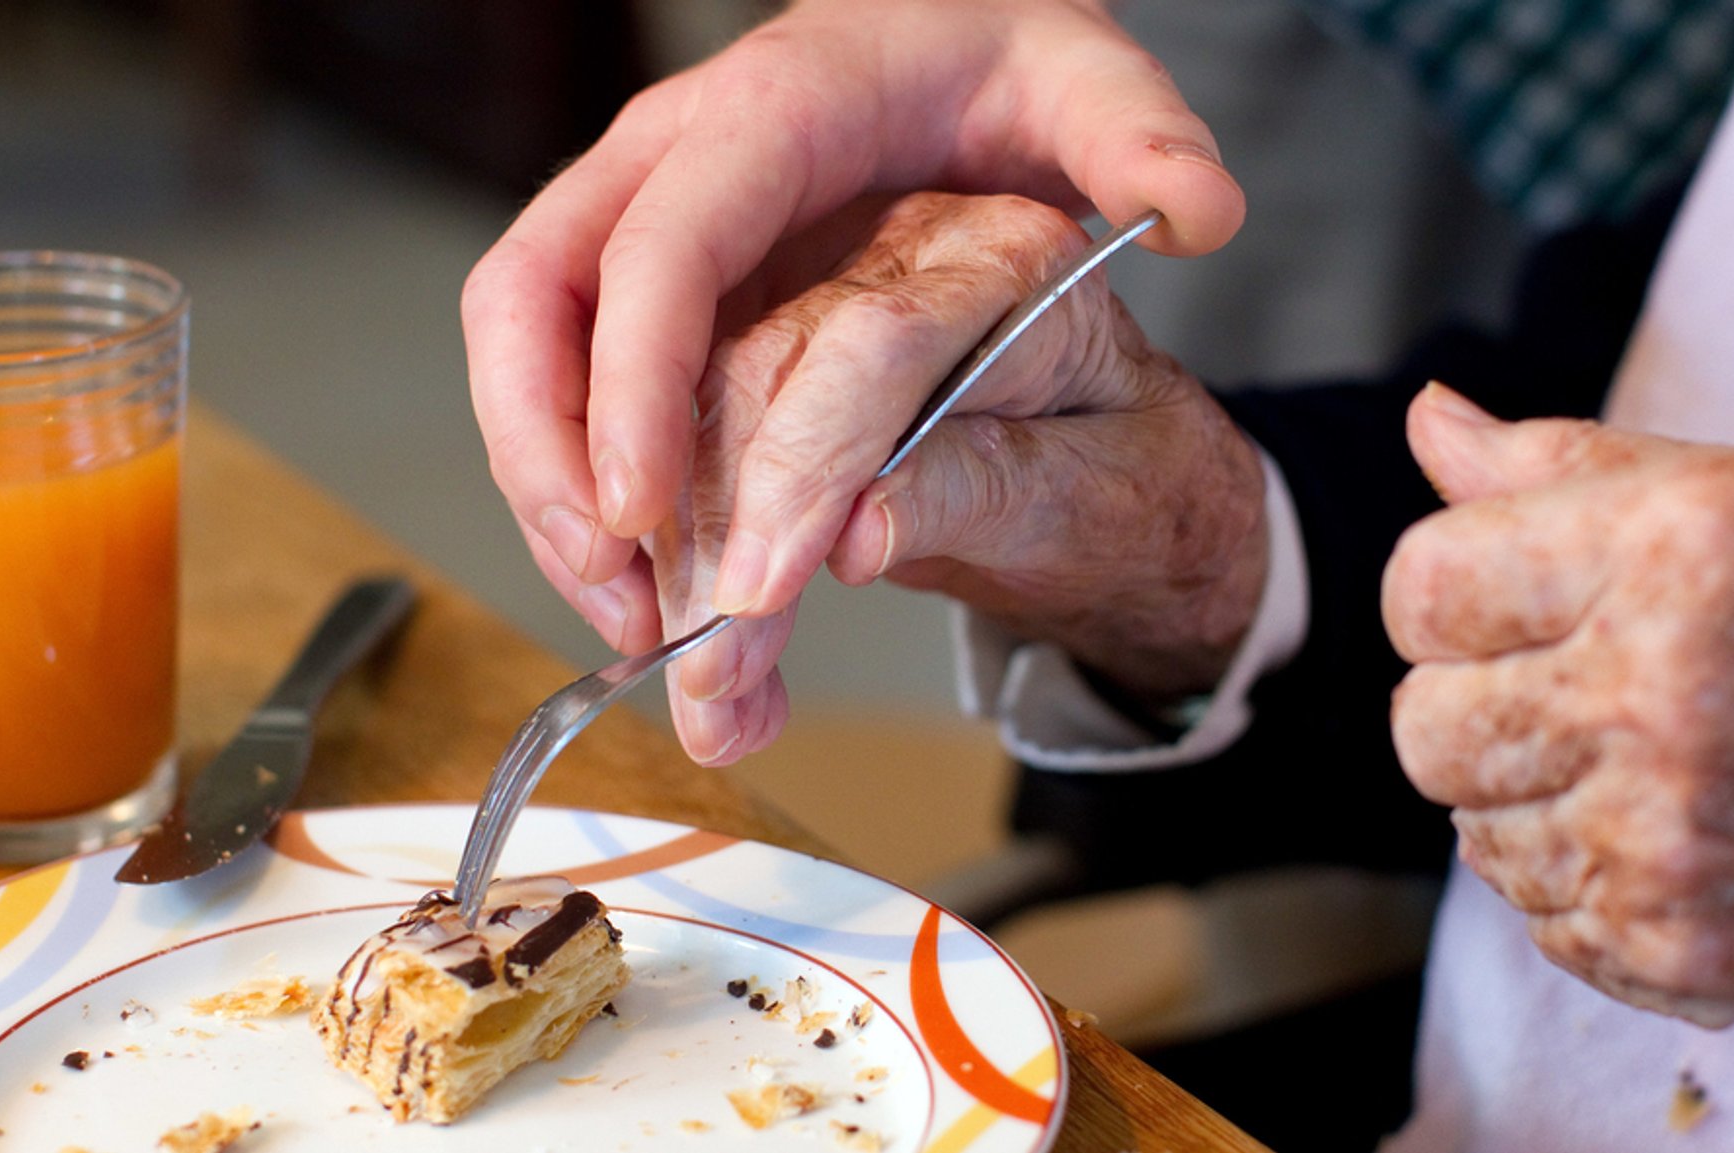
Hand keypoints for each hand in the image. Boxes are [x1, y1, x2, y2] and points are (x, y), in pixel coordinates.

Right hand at [463, 0, 1245, 662]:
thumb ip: (1140, 141)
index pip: (660, 249)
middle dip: (548, 458)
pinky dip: (588, 481)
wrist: (945, 30)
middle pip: (535, 303)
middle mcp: (676, 158)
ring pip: (529, 351)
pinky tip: (649, 580)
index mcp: (771, 115)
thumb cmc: (998, 58)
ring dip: (553, 491)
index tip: (641, 509)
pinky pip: (570, 377)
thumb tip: (1203, 212)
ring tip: (632, 623)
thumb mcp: (1082, 80)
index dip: (631, 384)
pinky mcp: (645, 275)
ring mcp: (645, 216)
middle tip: (618, 595)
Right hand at [649, 192, 1266, 762]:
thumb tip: (858, 528)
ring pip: (688, 413)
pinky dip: (669, 559)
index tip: (758, 593)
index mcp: (1008, 255)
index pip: (871, 342)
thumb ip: (987, 489)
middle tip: (714, 675)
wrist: (1128, 484)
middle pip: (751, 370)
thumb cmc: (1138, 481)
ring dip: (673, 565)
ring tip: (712, 699)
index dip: (800, 468)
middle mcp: (900, 249)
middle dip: (710, 538)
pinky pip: (676, 444)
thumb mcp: (1099, 495)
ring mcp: (823, 291)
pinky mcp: (769, 352)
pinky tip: (696, 654)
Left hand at [1382, 384, 1733, 1041]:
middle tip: (1589, 687)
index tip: (1518, 602)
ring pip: (1472, 833)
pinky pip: (1542, 919)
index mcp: (1674, 549)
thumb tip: (1428, 421)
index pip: (1418, 589)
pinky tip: (1694, 837)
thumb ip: (1567, 465)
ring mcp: (1667, 839)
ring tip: (1663, 763)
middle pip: (1422, 728)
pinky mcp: (1681, 948)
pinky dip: (1594, 884)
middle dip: (1479, 704)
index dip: (1455, 595)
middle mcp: (1660, 697)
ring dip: (1538, 800)